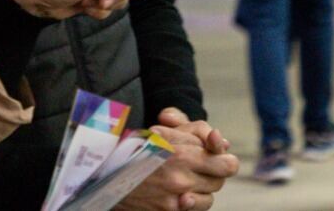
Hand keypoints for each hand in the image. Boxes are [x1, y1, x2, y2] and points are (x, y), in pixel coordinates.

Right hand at [118, 108, 236, 210]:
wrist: (105, 172)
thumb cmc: (137, 147)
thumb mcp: (166, 130)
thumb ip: (197, 131)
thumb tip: (220, 141)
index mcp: (183, 154)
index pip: (227, 165)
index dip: (224, 159)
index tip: (218, 157)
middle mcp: (181, 179)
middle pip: (219, 181)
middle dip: (211, 172)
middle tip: (196, 165)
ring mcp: (174, 200)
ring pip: (209, 199)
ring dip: (201, 189)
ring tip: (183, 179)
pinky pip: (193, 209)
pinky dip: (190, 202)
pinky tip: (179, 193)